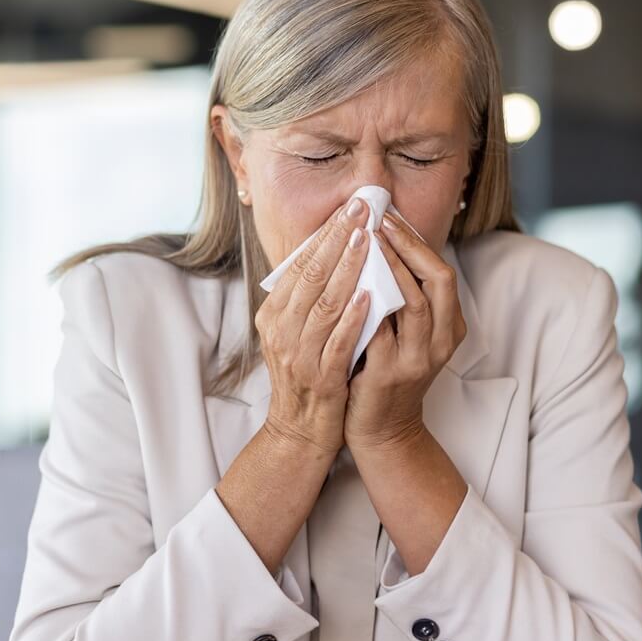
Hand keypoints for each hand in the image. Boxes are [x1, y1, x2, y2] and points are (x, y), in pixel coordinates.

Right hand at [255, 196, 372, 454]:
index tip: (348, 208)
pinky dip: (352, 316)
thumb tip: (331, 252)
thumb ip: (307, 299)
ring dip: (347, 267)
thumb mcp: (295, 334)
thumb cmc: (305, 376)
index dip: (324, 234)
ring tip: (367, 238)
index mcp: (273, 316)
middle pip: (311, 276)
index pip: (299, 265)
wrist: (299, 432)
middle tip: (360, 208)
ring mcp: (299, 354)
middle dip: (337, 238)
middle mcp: (281, 331)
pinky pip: (337, 340)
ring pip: (324, 303)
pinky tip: (368, 293)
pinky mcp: (320, 377)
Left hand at [344, 211, 467, 450]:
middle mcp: (441, 341)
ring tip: (367, 241)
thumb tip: (372, 243)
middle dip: (409, 247)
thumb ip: (397, 297)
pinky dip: (368, 306)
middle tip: (379, 220)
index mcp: (448, 327)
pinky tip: (351, 284)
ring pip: (414, 304)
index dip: (417, 242)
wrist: (380, 429)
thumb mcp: (402, 333)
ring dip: (392, 269)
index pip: (442, 272)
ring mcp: (419, 359)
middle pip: (438, 281)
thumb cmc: (383, 372)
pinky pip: (382, 333)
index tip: (389, 216)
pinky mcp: (391, 375)